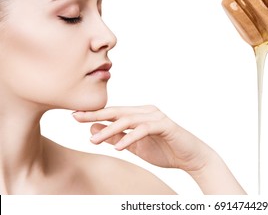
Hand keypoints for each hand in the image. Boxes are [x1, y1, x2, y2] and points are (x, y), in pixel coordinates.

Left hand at [72, 105, 211, 171]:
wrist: (190, 157)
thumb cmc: (164, 150)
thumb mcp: (135, 146)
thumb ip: (116, 136)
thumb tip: (94, 129)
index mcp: (140, 114)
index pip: (114, 113)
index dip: (94, 114)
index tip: (75, 116)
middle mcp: (147, 111)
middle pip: (118, 111)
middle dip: (96, 114)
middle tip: (76, 118)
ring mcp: (156, 117)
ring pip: (129, 119)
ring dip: (110, 130)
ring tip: (94, 140)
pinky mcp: (165, 125)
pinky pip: (144, 130)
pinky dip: (130, 138)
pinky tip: (118, 147)